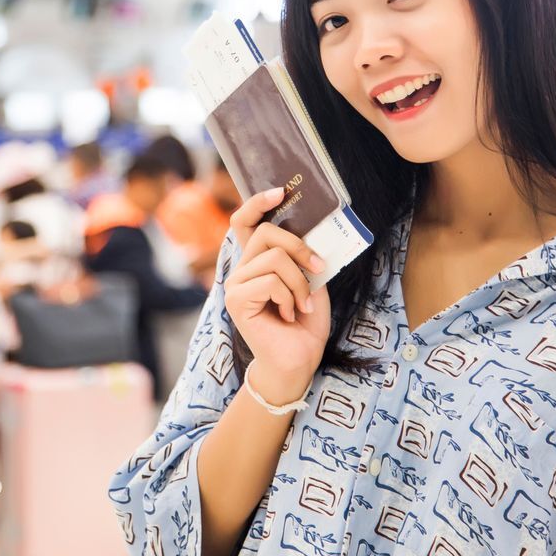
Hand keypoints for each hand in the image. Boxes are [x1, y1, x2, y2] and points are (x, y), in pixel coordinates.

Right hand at [223, 188, 329, 400]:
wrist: (297, 362)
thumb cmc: (304, 324)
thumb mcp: (312, 283)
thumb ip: (305, 259)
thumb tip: (313, 232)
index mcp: (257, 262)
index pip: (246, 223)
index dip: (258, 204)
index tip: (280, 193)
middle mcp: (242, 269)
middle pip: (267, 233)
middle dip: (299, 247)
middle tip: (318, 269)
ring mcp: (236, 284)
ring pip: (275, 259)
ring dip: (300, 283)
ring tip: (302, 305)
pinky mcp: (236, 300)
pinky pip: (270, 282)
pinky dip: (290, 297)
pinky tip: (289, 315)